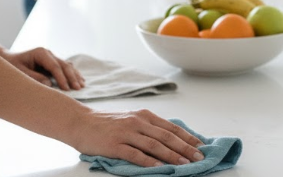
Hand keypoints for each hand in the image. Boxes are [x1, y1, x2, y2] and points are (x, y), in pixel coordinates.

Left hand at [0, 47, 84, 90]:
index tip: (66, 89)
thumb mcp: (19, 72)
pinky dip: (72, 74)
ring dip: (74, 75)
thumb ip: (34, 78)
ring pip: (67, 65)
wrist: (7, 60)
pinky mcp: (52, 62)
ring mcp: (52, 57)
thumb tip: (49, 84)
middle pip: (64, 65)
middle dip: (71, 77)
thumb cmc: (11, 66)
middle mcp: (48, 53)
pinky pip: (65, 68)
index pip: (55, 66)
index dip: (62, 78)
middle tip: (77, 88)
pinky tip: (79, 80)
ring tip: (81, 85)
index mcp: (41, 53)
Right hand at [71, 109, 204, 166]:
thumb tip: (172, 140)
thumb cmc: (108, 123)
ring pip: (154, 145)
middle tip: (199, 157)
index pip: (171, 127)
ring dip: (172, 155)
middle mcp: (138, 122)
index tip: (201, 146)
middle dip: (185, 148)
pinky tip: (158, 167)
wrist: (81, 122)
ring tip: (184, 164)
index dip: (188, 137)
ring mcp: (127, 132)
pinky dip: (148, 161)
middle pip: (167, 136)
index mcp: (145, 116)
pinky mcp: (115, 144)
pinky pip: (135, 154)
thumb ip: (149, 128)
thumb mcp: (132, 120)